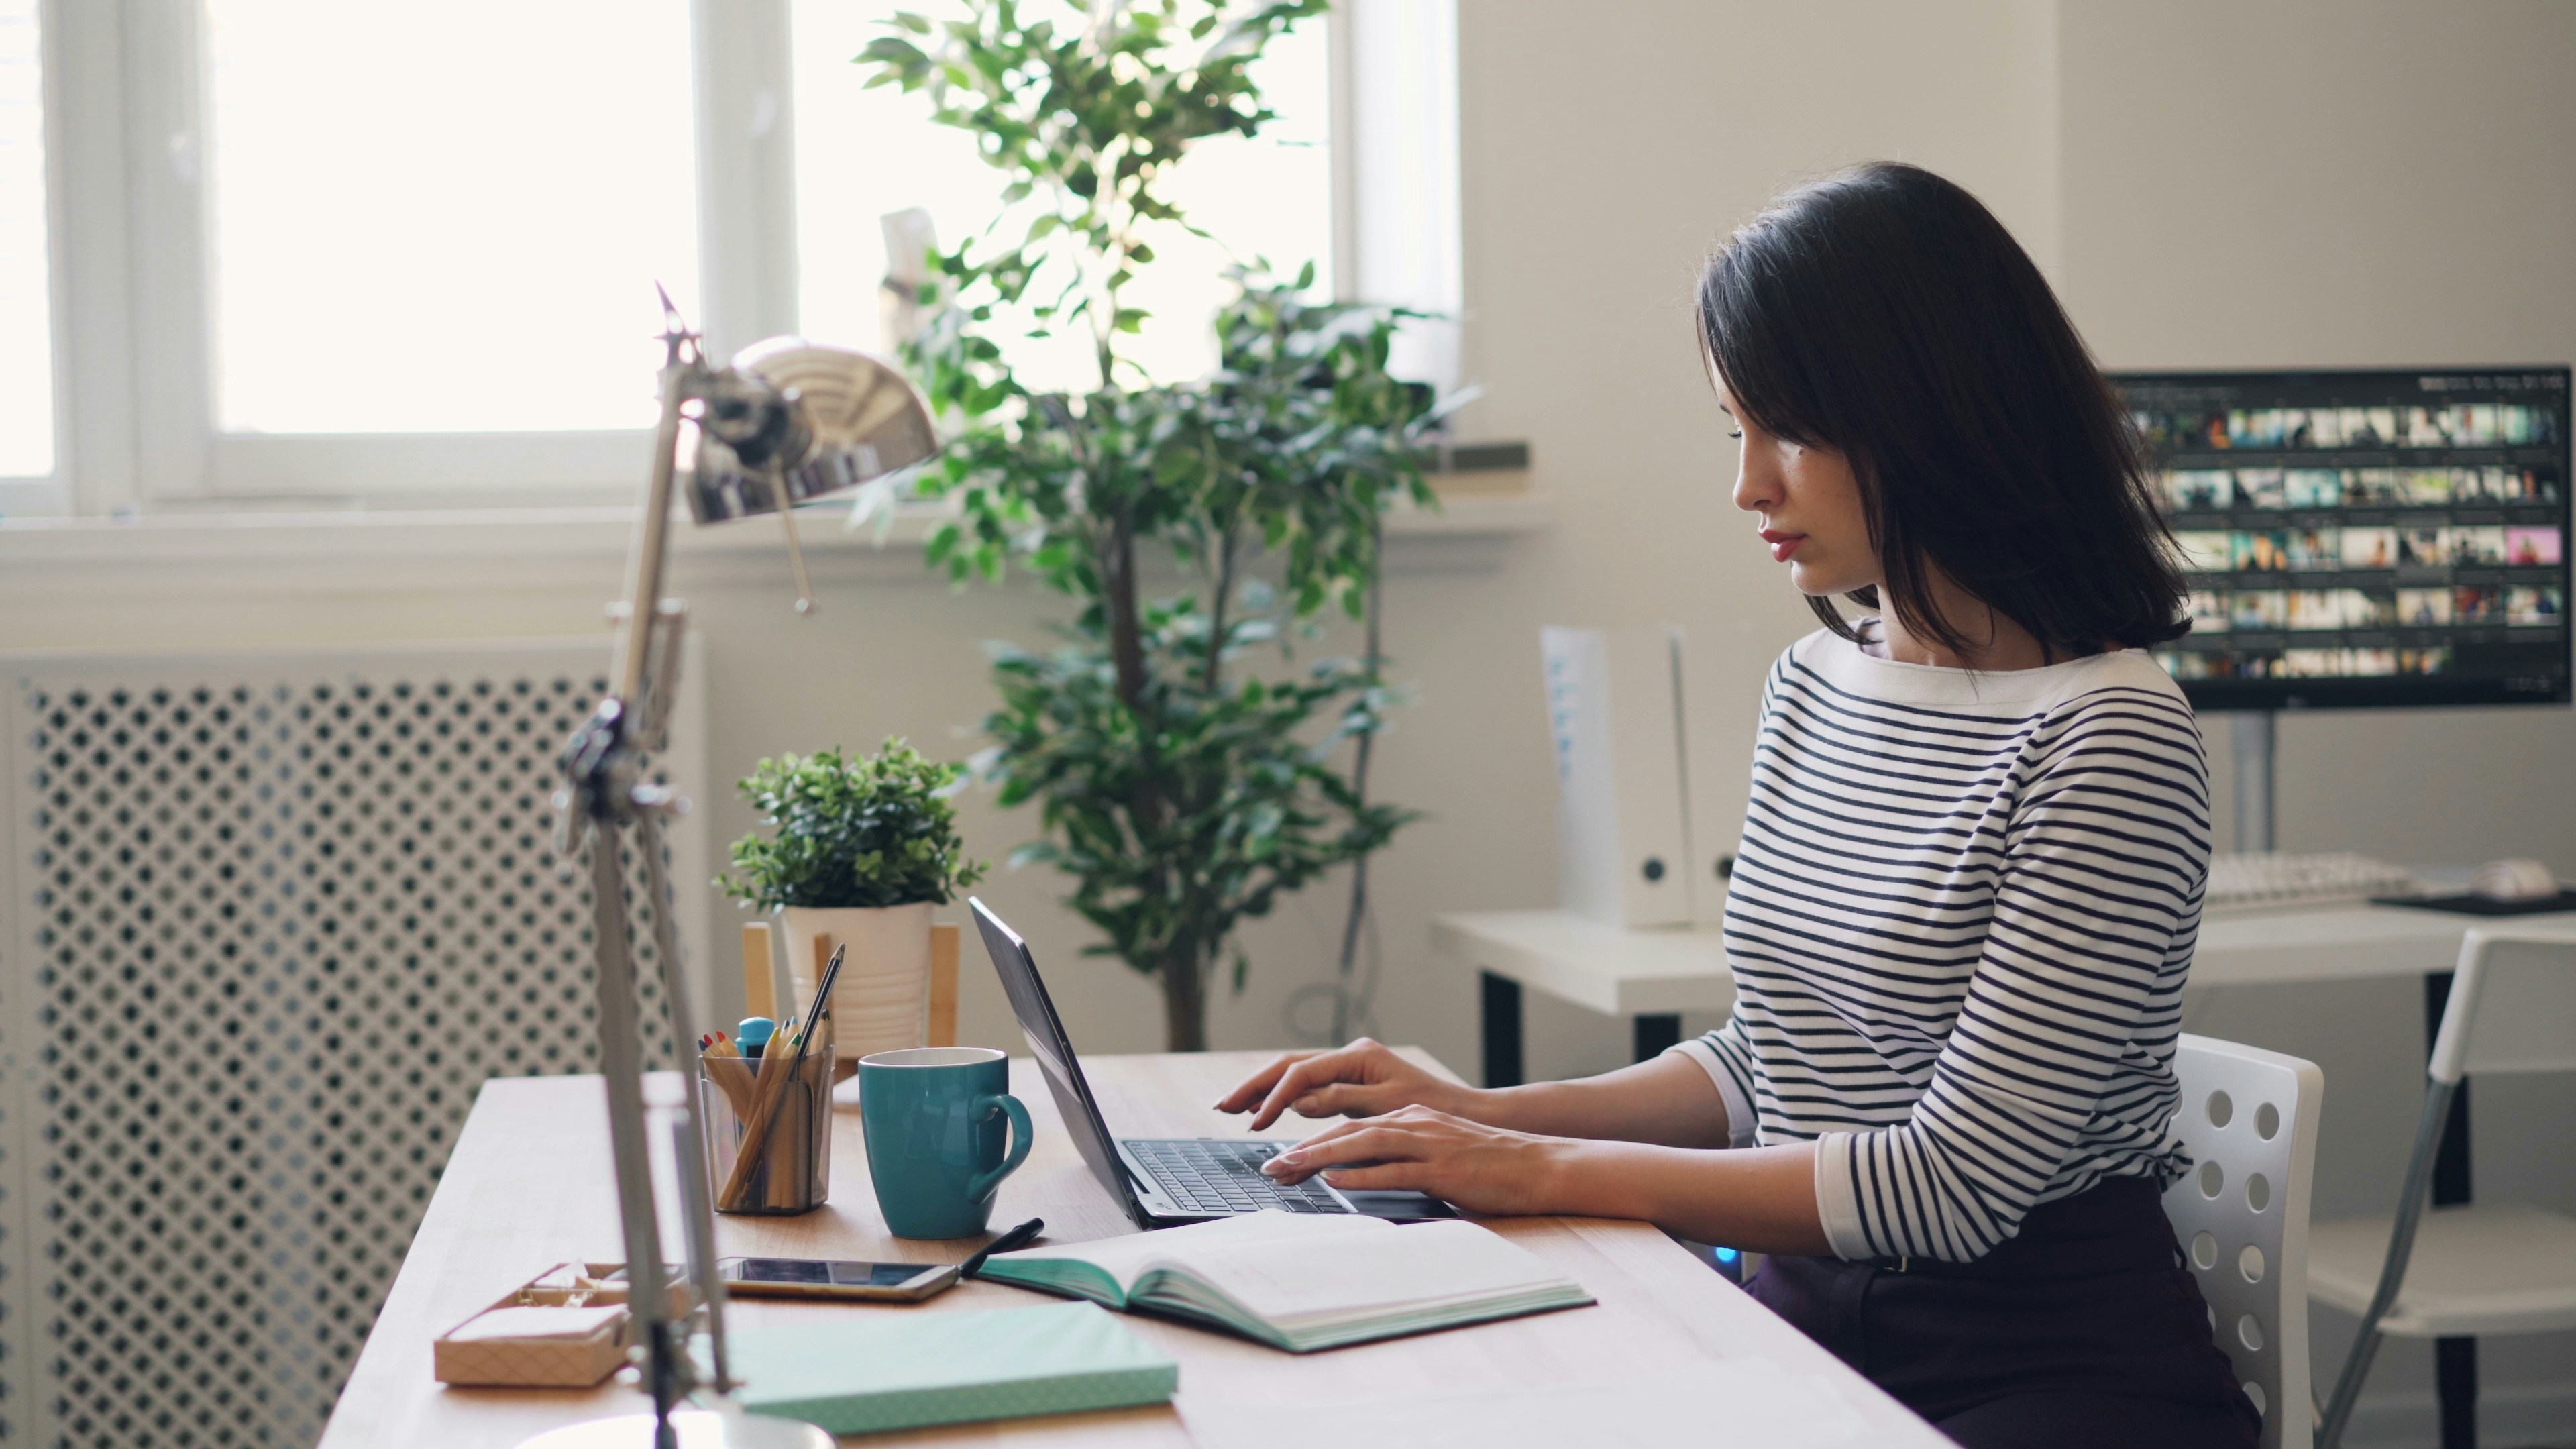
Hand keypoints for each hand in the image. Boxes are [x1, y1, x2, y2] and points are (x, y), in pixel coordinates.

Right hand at [1214, 1038, 1474, 1130]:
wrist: (1460, 1112)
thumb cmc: (1431, 1110)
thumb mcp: (1386, 1107)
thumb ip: (1341, 1100)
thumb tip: (1298, 1100)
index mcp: (1358, 1056)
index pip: (1303, 1073)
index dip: (1275, 1096)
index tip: (1255, 1121)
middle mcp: (1350, 1055)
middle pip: (1290, 1065)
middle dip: (1255, 1085)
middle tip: (1223, 1106)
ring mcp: (1348, 1066)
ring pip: (1295, 1073)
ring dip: (1263, 1089)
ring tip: (1233, 1107)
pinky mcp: (1349, 1081)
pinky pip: (1308, 1085)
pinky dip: (1284, 1096)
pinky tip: (1265, 1108)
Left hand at [1258, 1105, 1569, 1216]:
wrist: (1536, 1165)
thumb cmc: (1487, 1166)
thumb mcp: (1435, 1154)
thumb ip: (1397, 1158)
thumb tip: (1355, 1174)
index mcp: (1410, 1119)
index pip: (1350, 1127)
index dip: (1312, 1142)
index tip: (1281, 1160)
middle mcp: (1414, 1124)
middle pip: (1347, 1131)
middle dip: (1303, 1149)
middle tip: (1269, 1167)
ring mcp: (1428, 1144)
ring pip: (1363, 1144)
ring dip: (1321, 1157)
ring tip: (1288, 1170)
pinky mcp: (1443, 1167)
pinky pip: (1395, 1169)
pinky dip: (1363, 1174)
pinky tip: (1337, 1180)